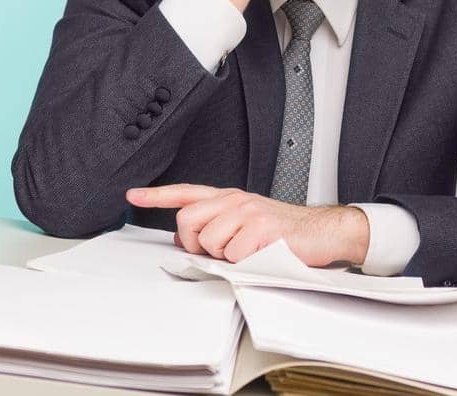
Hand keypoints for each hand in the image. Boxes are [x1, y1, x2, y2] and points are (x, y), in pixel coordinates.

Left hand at [126, 184, 370, 266]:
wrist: (323, 232)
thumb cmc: (284, 231)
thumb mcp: (247, 222)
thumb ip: (216, 225)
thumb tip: (183, 240)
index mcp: (230, 197)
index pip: (186, 193)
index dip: (157, 195)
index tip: (133, 194)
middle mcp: (236, 200)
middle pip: (188, 222)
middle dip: (195, 243)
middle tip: (219, 251)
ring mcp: (248, 212)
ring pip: (209, 242)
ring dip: (224, 256)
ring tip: (248, 251)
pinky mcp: (260, 229)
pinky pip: (233, 255)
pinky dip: (244, 263)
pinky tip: (260, 254)